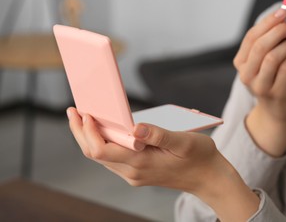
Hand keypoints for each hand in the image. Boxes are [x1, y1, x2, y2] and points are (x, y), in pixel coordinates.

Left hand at [66, 107, 220, 191]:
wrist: (208, 177)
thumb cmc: (199, 157)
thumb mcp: (183, 141)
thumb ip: (158, 134)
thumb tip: (135, 127)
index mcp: (142, 162)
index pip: (101, 150)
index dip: (88, 132)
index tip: (84, 113)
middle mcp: (133, 172)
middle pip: (95, 154)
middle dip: (80, 132)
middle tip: (73, 111)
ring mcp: (134, 174)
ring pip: (101, 157)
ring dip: (89, 137)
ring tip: (83, 117)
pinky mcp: (138, 172)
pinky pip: (112, 158)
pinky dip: (102, 143)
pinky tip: (103, 130)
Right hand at [233, 9, 285, 155]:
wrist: (277, 110)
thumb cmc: (273, 79)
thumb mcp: (265, 61)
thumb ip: (269, 41)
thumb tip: (284, 15)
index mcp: (241, 63)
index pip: (251, 37)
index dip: (267, 22)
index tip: (283, 11)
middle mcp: (246, 75)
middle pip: (260, 46)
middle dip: (279, 31)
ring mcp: (260, 86)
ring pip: (273, 57)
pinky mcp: (276, 93)